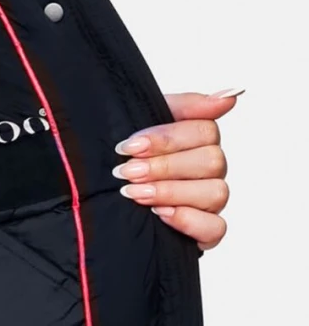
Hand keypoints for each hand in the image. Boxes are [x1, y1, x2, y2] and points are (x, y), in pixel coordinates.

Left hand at [113, 89, 239, 250]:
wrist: (93, 199)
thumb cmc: (123, 157)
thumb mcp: (142, 120)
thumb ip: (186, 105)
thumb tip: (232, 95)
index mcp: (196, 139)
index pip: (205, 130)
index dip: (168, 139)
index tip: (131, 146)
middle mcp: (208, 168)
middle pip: (212, 161)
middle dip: (164, 167)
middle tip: (127, 172)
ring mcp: (209, 200)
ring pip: (216, 192)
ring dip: (171, 192)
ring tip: (135, 193)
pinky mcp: (205, 230)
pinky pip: (216, 227)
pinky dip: (188, 220)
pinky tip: (160, 214)